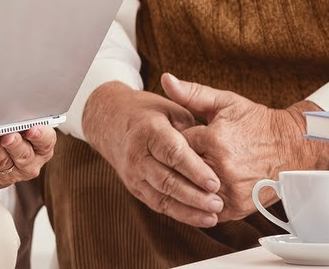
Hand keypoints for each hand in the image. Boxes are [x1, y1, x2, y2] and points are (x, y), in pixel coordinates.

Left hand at [0, 125, 56, 188]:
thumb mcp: (20, 125)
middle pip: (24, 155)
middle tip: (8, 136)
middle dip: (15, 144)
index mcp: (41, 147)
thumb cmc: (10, 134)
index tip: (31, 129)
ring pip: (4, 162)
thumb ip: (21, 120)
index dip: (40, 135)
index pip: (46, 141)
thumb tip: (14, 110)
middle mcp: (30, 162)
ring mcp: (12, 173)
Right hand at [82, 81, 223, 226]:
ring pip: (161, 197)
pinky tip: (201, 218)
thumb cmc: (149, 114)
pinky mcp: (134, 187)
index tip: (215, 183)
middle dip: (194, 195)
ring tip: (213, 216)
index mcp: (148, 130)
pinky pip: (158, 204)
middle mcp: (137, 154)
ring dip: (188, 210)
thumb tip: (213, 155)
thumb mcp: (171, 110)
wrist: (110, 123)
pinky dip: (180, 214)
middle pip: (166, 179)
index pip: (173, 153)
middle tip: (218, 203)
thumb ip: (190, 131)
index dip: (194, 170)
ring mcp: (133, 173)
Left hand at [162, 73, 328, 219]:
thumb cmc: (257, 123)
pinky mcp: (239, 206)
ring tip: (196, 170)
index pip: (174, 145)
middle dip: (179, 163)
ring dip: (190, 182)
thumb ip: (191, 92)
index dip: (173, 141)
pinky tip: (205, 187)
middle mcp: (221, 166)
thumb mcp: (224, 101)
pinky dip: (204, 199)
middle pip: (181, 170)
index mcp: (214, 139)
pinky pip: (209, 208)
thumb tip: (165, 79)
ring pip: (192, 190)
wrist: (293, 146)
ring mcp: (231, 189)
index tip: (179, 139)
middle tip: (185, 156)